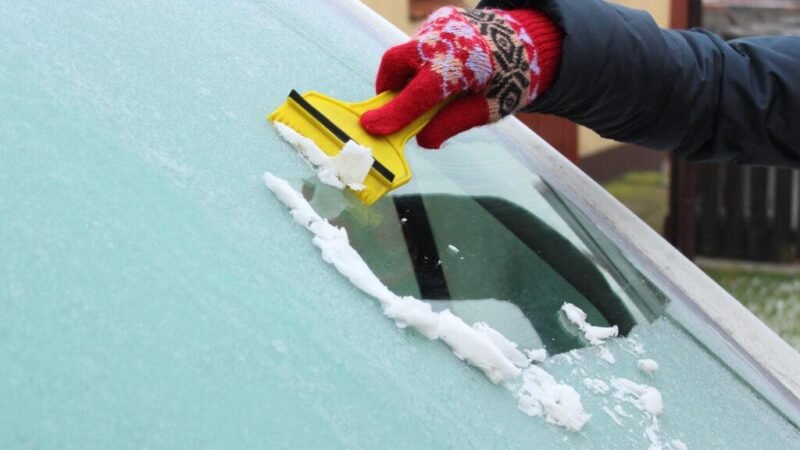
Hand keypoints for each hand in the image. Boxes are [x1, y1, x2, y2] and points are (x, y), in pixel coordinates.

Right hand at [360, 6, 562, 148]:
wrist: (531, 41)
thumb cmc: (511, 79)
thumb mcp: (487, 109)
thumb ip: (452, 124)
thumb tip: (422, 139)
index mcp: (463, 64)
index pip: (419, 93)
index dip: (393, 113)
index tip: (371, 127)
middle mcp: (446, 38)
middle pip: (396, 62)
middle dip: (388, 89)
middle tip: (393, 110)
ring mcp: (440, 24)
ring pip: (405, 53)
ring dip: (406, 76)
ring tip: (425, 93)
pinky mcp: (440, 19)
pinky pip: (418, 45)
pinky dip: (420, 63)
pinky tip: (442, 71)